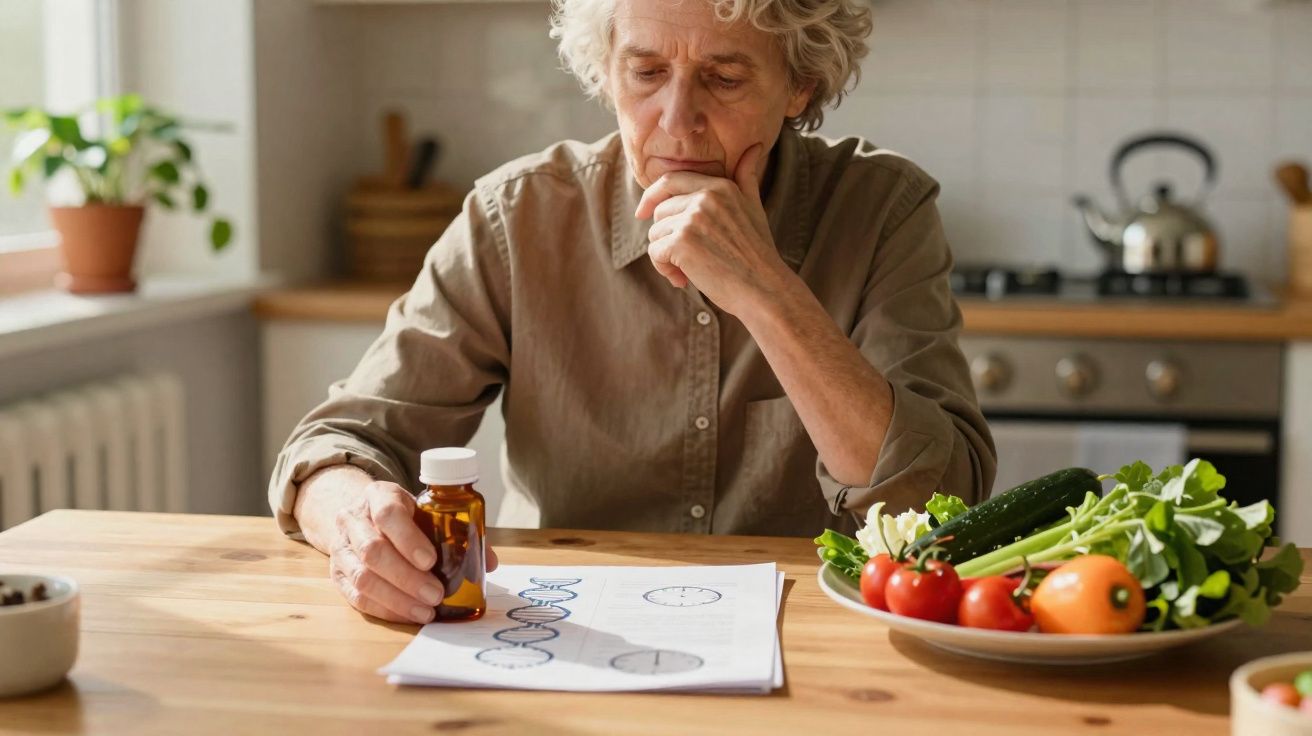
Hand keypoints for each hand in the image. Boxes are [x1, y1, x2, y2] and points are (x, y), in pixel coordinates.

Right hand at [326, 479, 498, 623]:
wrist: (360, 516)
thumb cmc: (402, 515)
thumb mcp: (424, 509)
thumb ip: (456, 531)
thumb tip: (490, 562)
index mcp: (378, 495)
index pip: (387, 514)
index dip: (408, 539)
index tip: (431, 560)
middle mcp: (353, 520)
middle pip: (373, 551)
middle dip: (407, 577)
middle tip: (436, 594)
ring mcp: (341, 549)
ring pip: (362, 577)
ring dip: (397, 599)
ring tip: (426, 610)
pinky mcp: (337, 575)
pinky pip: (357, 597)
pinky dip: (386, 609)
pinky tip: (409, 615)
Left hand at [634, 143, 789, 314]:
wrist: (764, 289)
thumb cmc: (758, 254)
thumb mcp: (755, 207)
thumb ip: (746, 177)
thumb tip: (754, 147)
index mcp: (720, 186)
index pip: (672, 180)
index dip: (652, 196)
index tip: (642, 213)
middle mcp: (706, 197)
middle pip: (660, 211)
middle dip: (666, 236)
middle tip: (685, 259)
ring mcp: (693, 219)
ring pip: (655, 233)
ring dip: (666, 257)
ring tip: (689, 271)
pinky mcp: (682, 243)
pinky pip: (655, 252)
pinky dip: (664, 269)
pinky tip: (684, 279)